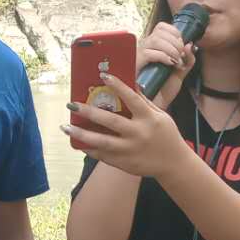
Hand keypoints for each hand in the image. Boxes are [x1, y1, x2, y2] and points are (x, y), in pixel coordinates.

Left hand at [62, 74, 190, 178]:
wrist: (174, 164)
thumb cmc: (167, 136)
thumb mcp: (161, 116)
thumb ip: (145, 102)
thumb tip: (131, 84)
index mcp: (149, 119)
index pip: (132, 99)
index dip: (118, 86)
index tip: (103, 75)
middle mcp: (138, 134)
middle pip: (110, 121)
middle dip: (88, 112)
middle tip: (72, 105)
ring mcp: (130, 150)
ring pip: (101, 141)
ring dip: (81, 134)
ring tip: (65, 127)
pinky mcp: (124, 163)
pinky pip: (103, 155)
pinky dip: (89, 149)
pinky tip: (78, 142)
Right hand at [138, 21, 196, 108]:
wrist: (154, 108)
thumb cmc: (162, 91)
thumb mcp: (179, 74)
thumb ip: (187, 60)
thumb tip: (190, 44)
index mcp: (153, 47)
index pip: (161, 27)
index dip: (174, 32)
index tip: (182, 45)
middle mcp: (144, 48)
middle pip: (159, 31)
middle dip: (175, 41)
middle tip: (180, 56)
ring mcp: (137, 56)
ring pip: (155, 40)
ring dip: (171, 49)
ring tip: (176, 62)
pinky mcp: (134, 65)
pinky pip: (149, 53)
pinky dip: (163, 56)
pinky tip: (170, 64)